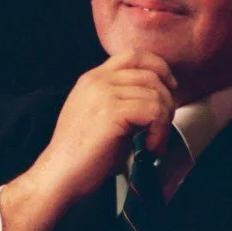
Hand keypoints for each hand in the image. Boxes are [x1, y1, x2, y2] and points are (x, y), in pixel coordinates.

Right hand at [31, 49, 177, 203]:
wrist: (60, 174)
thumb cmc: (82, 154)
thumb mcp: (100, 116)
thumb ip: (121, 100)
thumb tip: (156, 100)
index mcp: (93, 79)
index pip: (133, 56)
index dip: (159, 67)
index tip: (170, 87)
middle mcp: (97, 81)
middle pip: (150, 75)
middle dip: (167, 102)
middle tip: (163, 127)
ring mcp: (103, 94)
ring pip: (156, 95)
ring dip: (164, 122)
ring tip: (153, 142)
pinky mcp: (112, 112)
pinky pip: (153, 112)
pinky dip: (159, 131)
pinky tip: (149, 146)